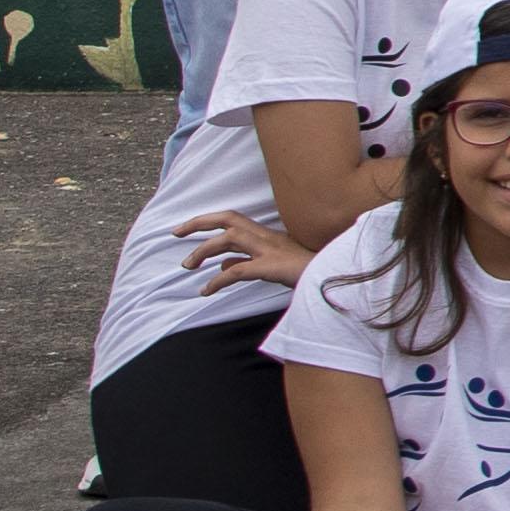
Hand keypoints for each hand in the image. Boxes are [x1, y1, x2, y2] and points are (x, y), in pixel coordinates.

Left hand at [179, 206, 311, 300]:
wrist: (334, 278)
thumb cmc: (310, 273)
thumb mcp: (274, 265)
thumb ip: (247, 261)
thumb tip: (223, 263)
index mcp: (269, 235)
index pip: (234, 219)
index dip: (208, 220)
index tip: (186, 227)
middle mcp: (267, 238)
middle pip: (228, 219)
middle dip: (199, 223)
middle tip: (176, 232)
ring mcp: (270, 251)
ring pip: (229, 240)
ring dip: (203, 250)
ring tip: (187, 266)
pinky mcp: (270, 267)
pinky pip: (236, 271)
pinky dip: (217, 280)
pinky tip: (206, 291)